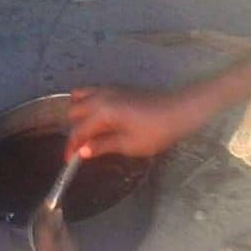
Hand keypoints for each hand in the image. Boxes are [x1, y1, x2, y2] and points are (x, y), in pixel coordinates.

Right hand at [65, 85, 218, 159]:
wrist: (180, 110)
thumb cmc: (156, 131)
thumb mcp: (129, 145)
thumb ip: (103, 146)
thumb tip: (82, 152)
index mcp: (102, 113)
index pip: (78, 132)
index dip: (72, 148)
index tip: (70, 162)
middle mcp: (100, 97)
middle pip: (74, 112)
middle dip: (74, 131)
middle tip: (81, 148)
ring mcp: (109, 90)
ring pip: (80, 97)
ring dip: (79, 114)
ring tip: (87, 131)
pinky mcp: (117, 88)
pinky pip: (92, 92)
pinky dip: (87, 103)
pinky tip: (97, 117)